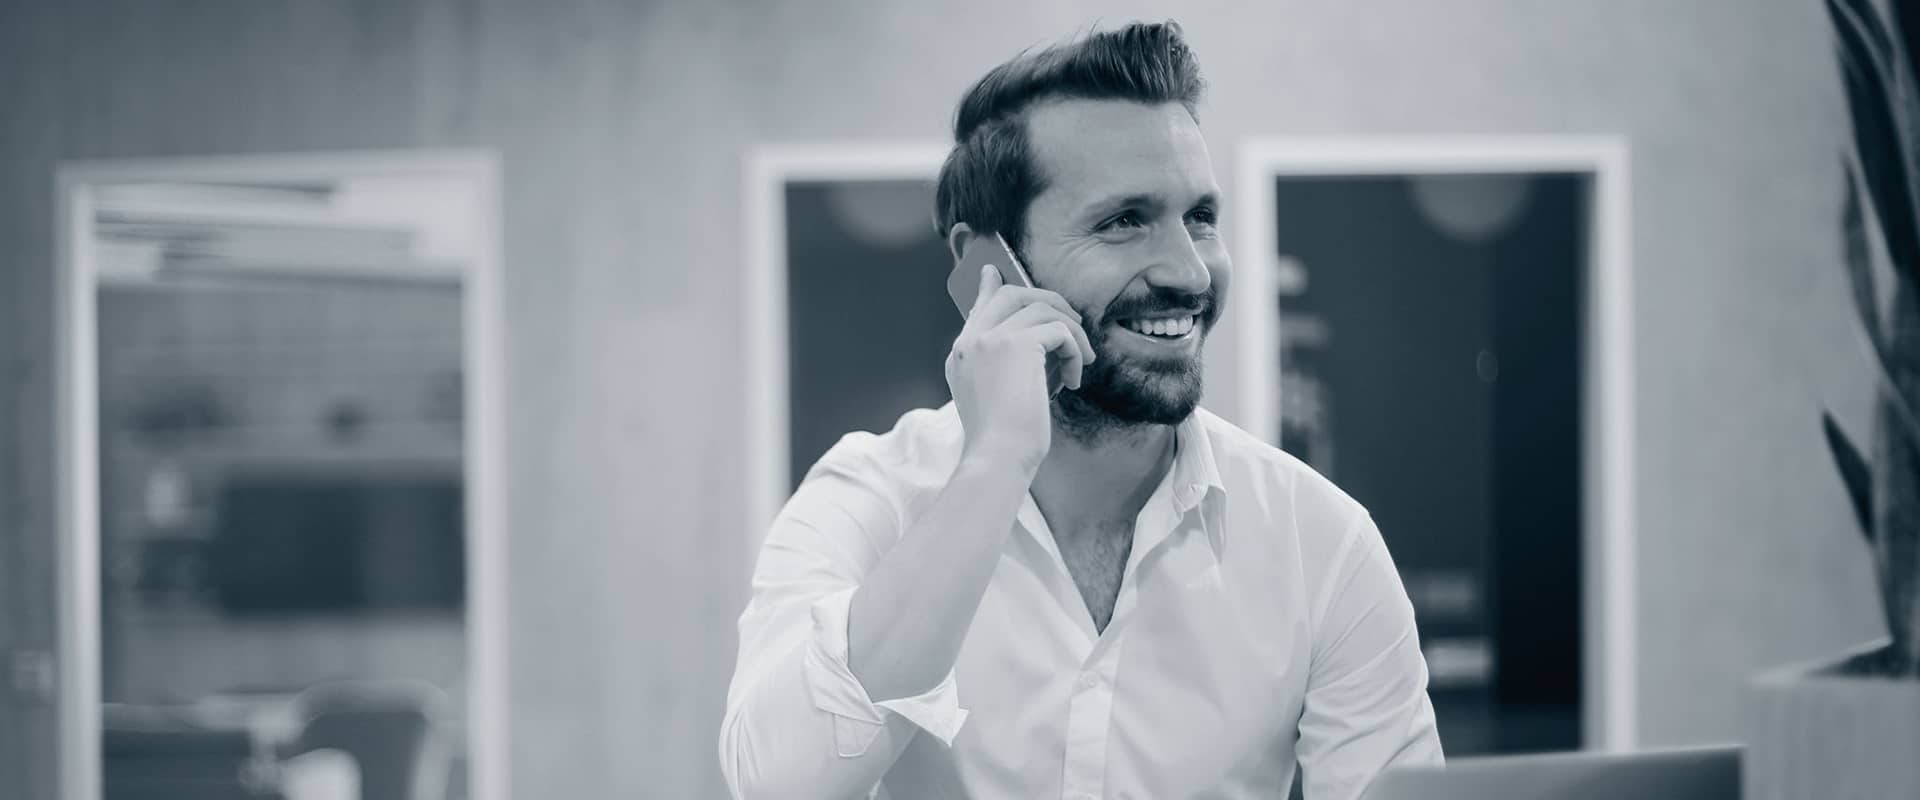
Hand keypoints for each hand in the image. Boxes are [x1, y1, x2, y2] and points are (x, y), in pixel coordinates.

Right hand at [945, 263, 1093, 472]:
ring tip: (1080, 360)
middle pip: (1011, 294)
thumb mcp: (995, 399)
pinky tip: (1074, 379)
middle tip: (1072, 322)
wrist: (997, 458)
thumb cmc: (1003, 442)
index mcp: (961, 355)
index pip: (978, 308)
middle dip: (1048, 301)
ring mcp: (990, 338)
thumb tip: (1038, 345)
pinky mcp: (1016, 343)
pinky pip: (1059, 329)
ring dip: (1070, 332)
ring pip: (1041, 308)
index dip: (989, 287)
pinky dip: (1074, 350)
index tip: (993, 271)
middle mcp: (971, 341)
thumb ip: (1005, 368)